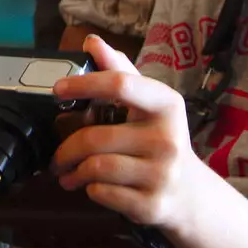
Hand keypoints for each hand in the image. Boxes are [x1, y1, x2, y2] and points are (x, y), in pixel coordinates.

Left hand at [49, 35, 209, 231]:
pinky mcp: (152, 205)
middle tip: (57, 155)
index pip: (120, 84)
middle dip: (66, 148)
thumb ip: (120, 72)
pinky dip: (89, 189)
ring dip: (73, 171)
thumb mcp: (149, 105)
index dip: (84, 83)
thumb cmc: (161, 141)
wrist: (191, 194)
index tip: (58, 89)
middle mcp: (167, 139)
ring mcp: (162, 174)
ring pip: (96, 167)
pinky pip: (103, 192)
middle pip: (96, 137)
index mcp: (166, 105)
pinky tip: (91, 186)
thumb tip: (92, 42)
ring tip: (68, 173)